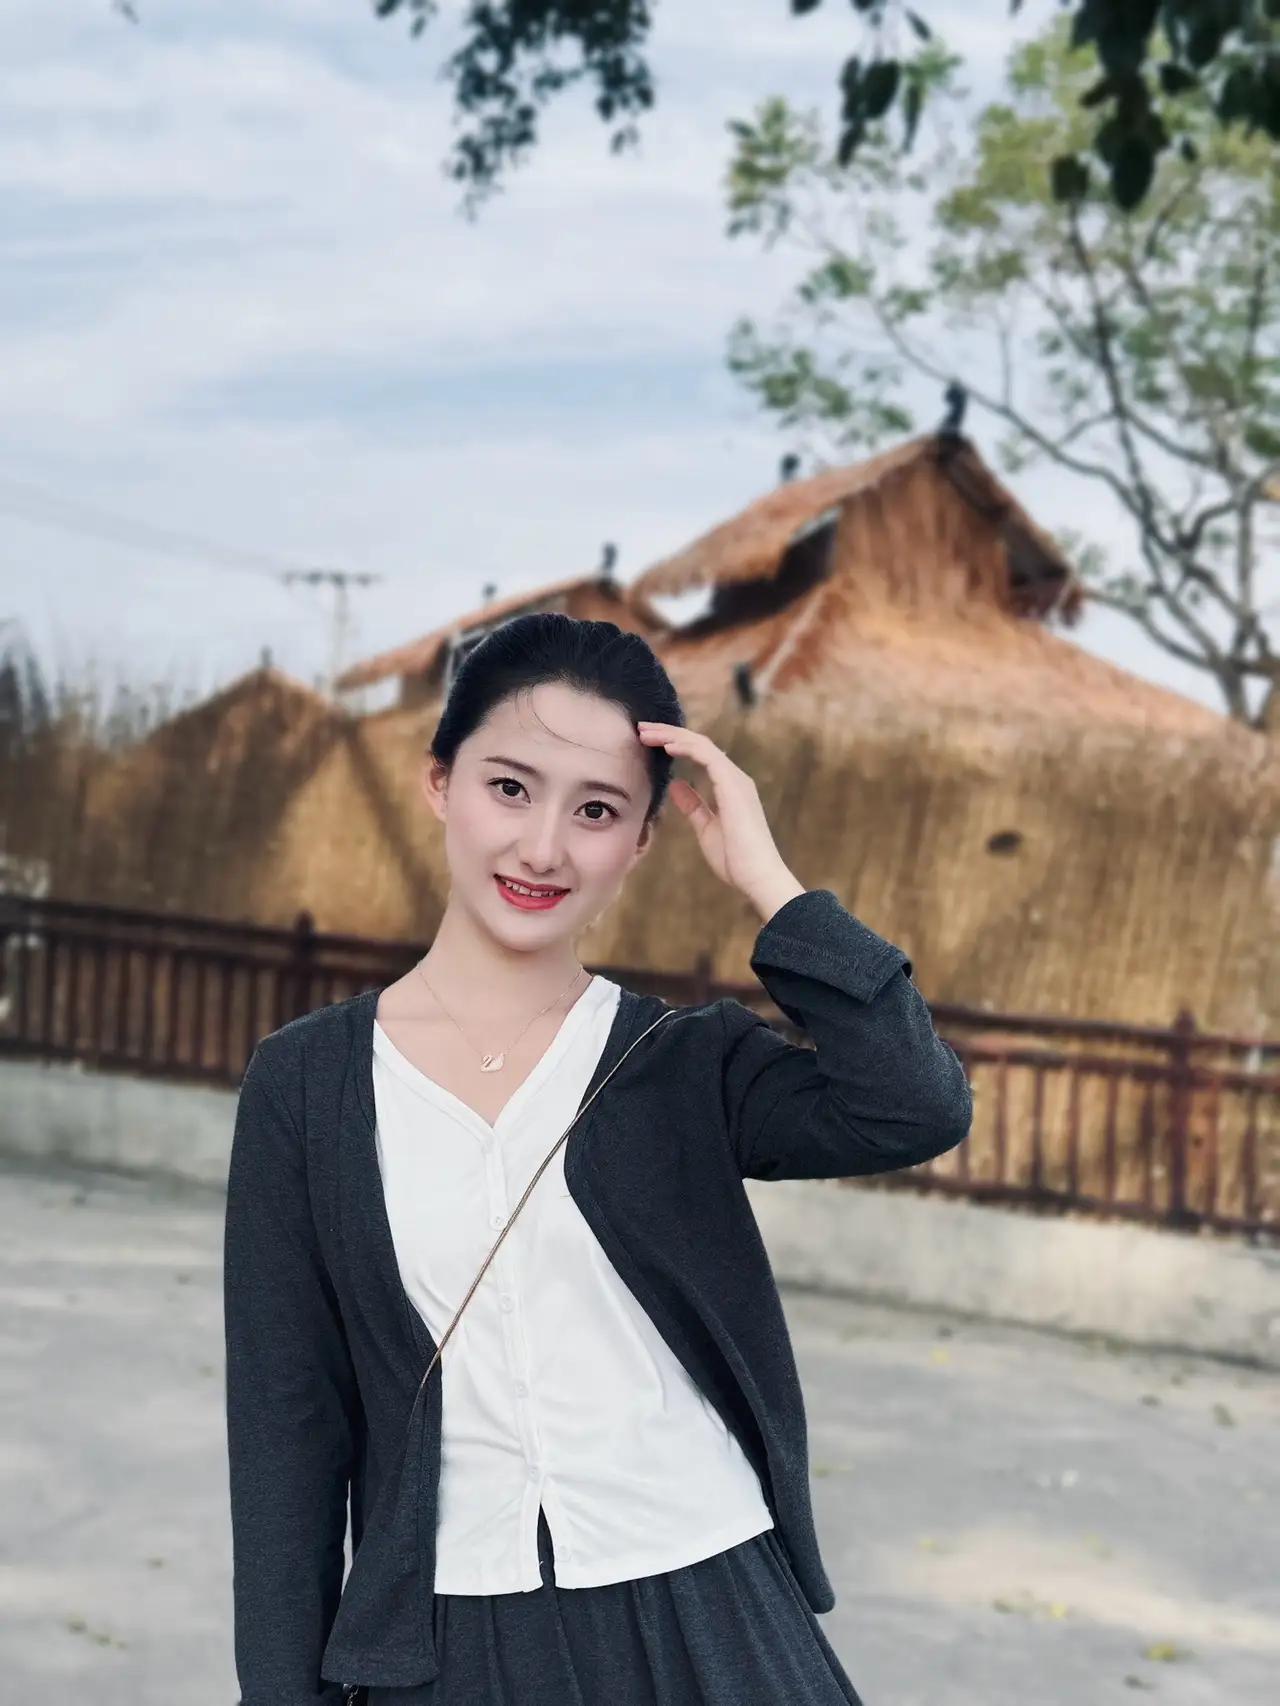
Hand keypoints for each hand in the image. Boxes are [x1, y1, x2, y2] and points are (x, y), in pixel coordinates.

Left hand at [635, 721, 804, 915]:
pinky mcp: (733, 785)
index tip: (650, 742)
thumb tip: (676, 785)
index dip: (674, 743)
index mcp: (729, 786)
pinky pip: (707, 756)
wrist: (757, 876)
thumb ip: (693, 806)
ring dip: (672, 736)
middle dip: (669, 733)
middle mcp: (734, 777)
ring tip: (647, 733)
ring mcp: (735, 779)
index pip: (699, 754)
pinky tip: (667, 746)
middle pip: (698, 744)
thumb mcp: (706, 828)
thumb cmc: (735, 859)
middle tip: (642, 729)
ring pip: (701, 745)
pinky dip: (686, 747)